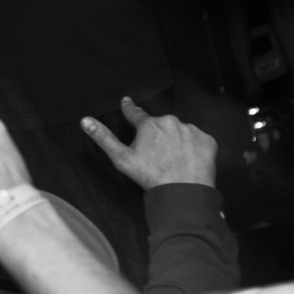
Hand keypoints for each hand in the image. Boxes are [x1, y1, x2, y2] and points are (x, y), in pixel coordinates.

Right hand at [81, 97, 216, 190]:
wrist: (183, 192)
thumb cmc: (151, 176)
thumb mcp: (121, 158)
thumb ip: (103, 137)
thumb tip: (86, 121)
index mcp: (149, 125)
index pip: (135, 113)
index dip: (129, 108)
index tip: (127, 101)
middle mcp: (170, 122)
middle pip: (160, 125)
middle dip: (157, 135)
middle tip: (156, 155)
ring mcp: (191, 130)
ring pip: (179, 132)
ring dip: (176, 141)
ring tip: (173, 160)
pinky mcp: (207, 140)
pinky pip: (197, 140)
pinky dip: (192, 148)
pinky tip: (187, 160)